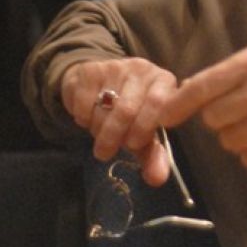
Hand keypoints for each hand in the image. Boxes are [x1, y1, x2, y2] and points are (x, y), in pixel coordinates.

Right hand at [62, 58, 177, 185]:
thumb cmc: (130, 112)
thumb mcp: (144, 131)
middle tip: (107, 152)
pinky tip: (88, 117)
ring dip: (98, 129)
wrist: (98, 84)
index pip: (159, 102)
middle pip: (128, 109)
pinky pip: (83, 103)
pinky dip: (83, 118)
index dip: (145, 127)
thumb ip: (153, 155)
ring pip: (103, 108)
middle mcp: (142, 70)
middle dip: (115, 136)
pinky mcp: (90, 69)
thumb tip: (157, 179)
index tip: (133, 145)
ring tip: (100, 133)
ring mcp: (116, 66)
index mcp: (163, 82)